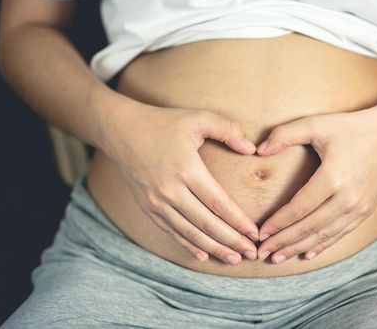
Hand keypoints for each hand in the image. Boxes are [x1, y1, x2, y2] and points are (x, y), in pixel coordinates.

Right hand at [102, 100, 259, 264]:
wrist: (121, 131)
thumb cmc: (164, 123)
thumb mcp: (198, 117)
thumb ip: (228, 129)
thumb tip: (252, 149)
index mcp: (187, 169)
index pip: (219, 203)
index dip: (239, 221)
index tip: (255, 233)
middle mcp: (171, 190)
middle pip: (207, 223)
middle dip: (232, 241)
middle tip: (252, 252)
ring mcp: (157, 202)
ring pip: (190, 232)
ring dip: (214, 248)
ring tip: (234, 259)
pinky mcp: (148, 207)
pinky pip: (171, 232)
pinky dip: (188, 245)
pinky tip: (204, 255)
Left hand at [255, 106, 376, 262]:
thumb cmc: (350, 128)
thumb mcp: (317, 124)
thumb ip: (285, 134)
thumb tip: (259, 149)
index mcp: (334, 177)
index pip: (300, 207)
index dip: (278, 222)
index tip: (260, 233)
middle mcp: (348, 198)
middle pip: (310, 227)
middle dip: (284, 241)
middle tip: (262, 252)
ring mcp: (359, 208)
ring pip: (324, 235)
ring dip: (299, 248)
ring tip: (278, 257)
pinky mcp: (365, 211)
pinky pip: (340, 234)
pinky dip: (322, 245)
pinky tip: (307, 254)